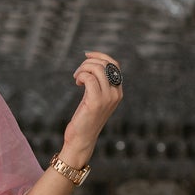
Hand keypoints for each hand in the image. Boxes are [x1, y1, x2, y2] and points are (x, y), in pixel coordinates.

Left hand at [61, 49, 124, 166]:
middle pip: (105, 64)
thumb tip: (92, 63)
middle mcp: (116, 93)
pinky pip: (89, 78)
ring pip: (97, 69)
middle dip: (88, 63)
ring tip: (77, 78)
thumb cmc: (85, 118)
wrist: (82, 139)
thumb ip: (98, 83)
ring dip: (83, 69)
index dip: (100, 56)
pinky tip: (77, 83)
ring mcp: (108, 98)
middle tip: (78, 73)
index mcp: (118, 91)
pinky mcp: (96, 102)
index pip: (114, 64)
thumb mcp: (95, 98)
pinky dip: (81, 76)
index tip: (87, 55)